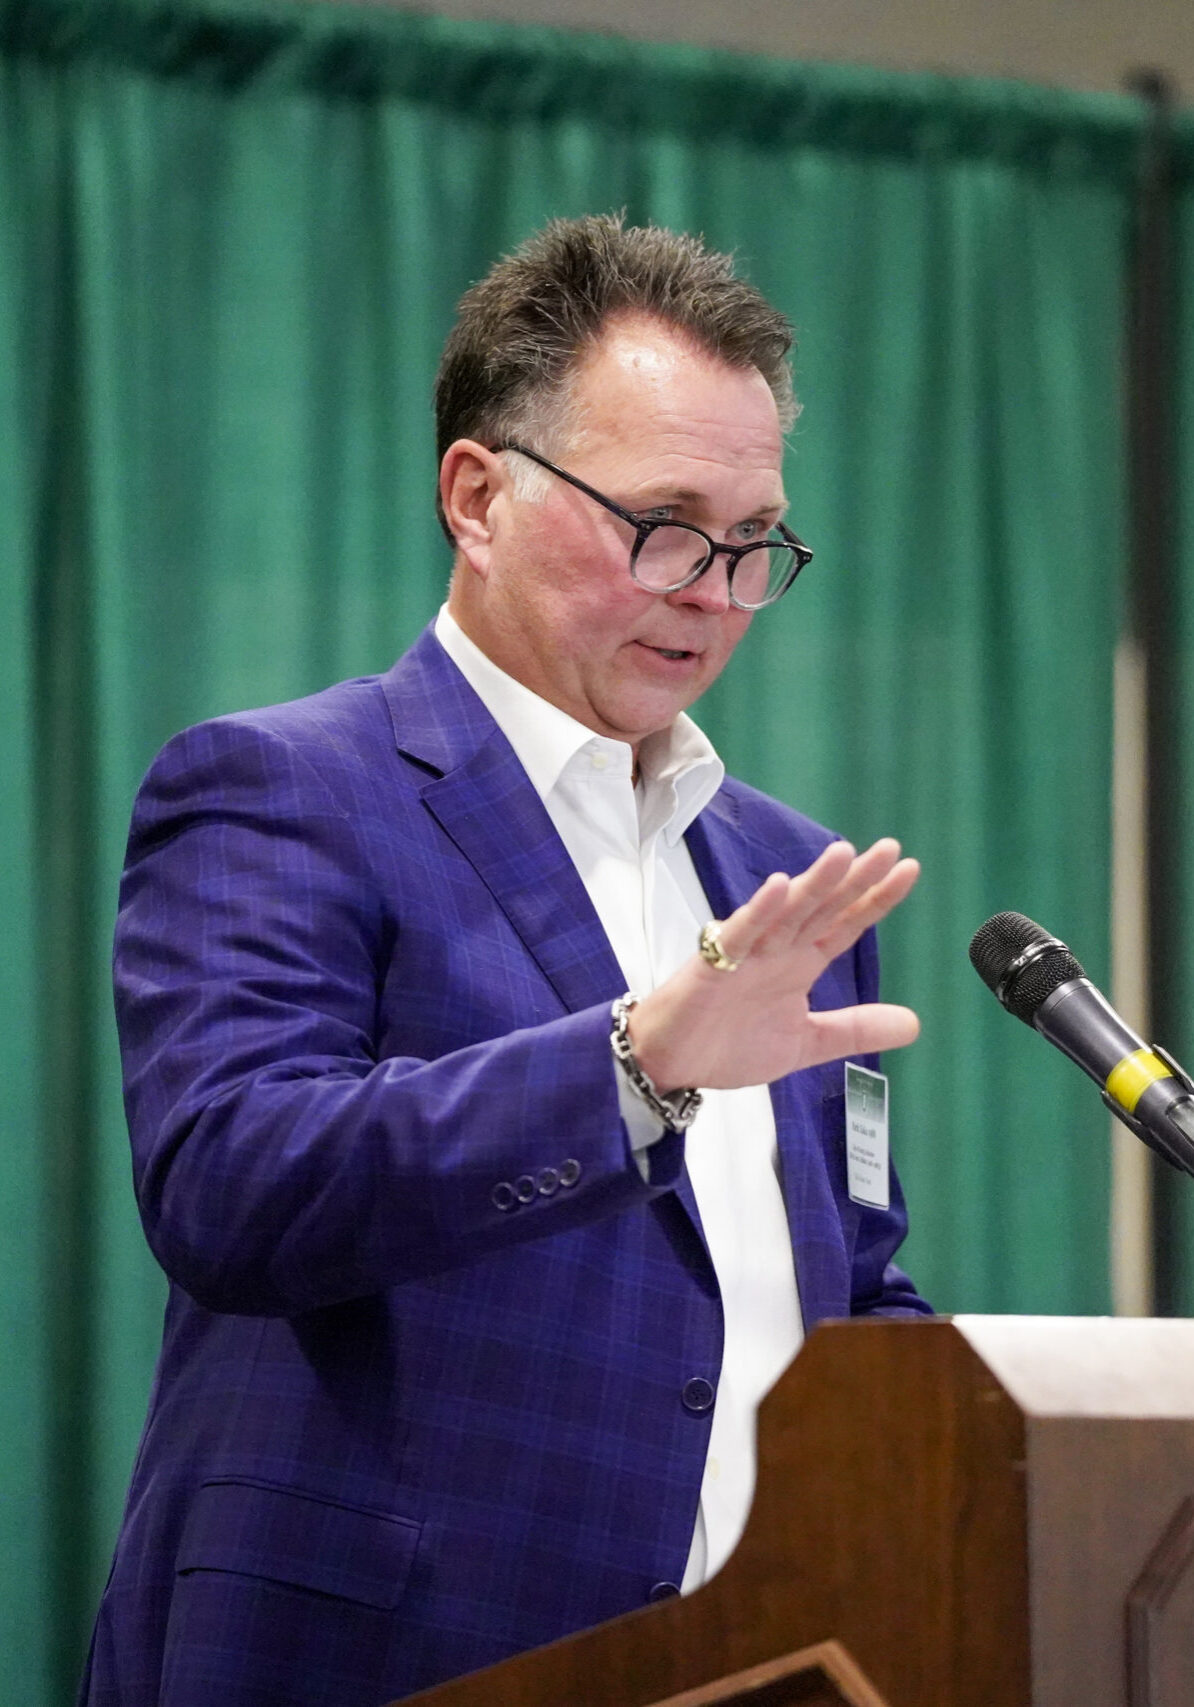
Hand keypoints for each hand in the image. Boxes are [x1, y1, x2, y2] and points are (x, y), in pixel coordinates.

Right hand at [627, 838, 919, 1092]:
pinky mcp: (714, 965)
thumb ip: (855, 1029)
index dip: (875, 898)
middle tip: (890, 849)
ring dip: (814, 884)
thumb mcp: (807, 1043)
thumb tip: (914, 1025)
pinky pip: (740, 933)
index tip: (909, 869)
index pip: (844, 924)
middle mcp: (778, 950)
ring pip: (786, 912)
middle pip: (822, 907)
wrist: (671, 1063)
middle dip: (854, 879)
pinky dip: (759, 911)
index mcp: (799, 962)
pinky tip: (778, 887)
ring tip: (844, 855)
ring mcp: (747, 954)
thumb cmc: (729, 1043)